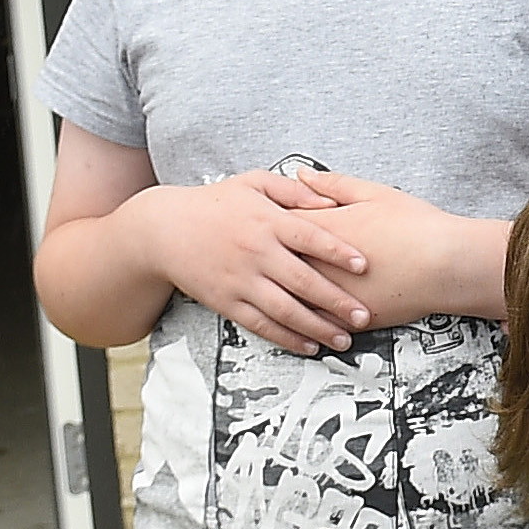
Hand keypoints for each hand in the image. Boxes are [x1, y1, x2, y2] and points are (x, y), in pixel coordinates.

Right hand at [143, 174, 372, 351]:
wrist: (164, 230)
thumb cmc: (214, 204)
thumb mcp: (254, 183)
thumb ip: (295, 191)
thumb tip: (333, 201)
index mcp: (266, 221)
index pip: (310, 237)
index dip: (338, 251)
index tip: (363, 265)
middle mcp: (255, 252)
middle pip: (303, 280)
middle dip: (336, 301)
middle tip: (364, 316)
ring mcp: (240, 280)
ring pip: (285, 310)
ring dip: (317, 327)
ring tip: (344, 339)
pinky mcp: (226, 302)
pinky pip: (261, 325)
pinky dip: (287, 338)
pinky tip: (309, 345)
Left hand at [269, 172, 499, 327]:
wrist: (446, 264)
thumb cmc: (416, 226)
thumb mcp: (374, 193)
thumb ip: (332, 184)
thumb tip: (303, 176)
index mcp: (323, 228)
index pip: (276, 224)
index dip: (260, 222)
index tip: (249, 221)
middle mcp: (321, 263)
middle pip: (275, 263)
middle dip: (258, 260)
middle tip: (241, 257)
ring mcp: (333, 294)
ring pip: (289, 298)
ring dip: (274, 295)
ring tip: (259, 292)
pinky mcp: (348, 317)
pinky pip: (313, 323)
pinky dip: (299, 322)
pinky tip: (290, 322)